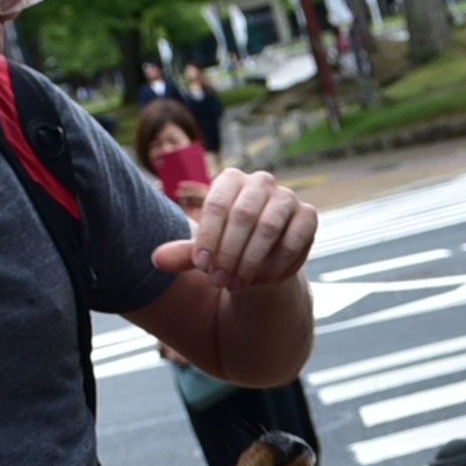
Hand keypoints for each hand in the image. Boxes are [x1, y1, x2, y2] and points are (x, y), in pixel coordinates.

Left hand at [157, 166, 318, 292]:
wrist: (259, 260)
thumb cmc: (225, 249)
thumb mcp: (202, 253)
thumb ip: (182, 254)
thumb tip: (157, 259)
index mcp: (230, 180)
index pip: (217, 204)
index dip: (208, 237)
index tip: (201, 266)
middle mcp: (260, 182)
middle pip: (243, 215)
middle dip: (229, 253)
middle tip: (218, 282)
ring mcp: (287, 197)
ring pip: (268, 228)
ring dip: (250, 261)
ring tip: (237, 285)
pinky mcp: (308, 216)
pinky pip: (293, 241)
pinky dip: (276, 265)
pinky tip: (262, 280)